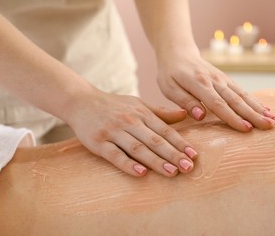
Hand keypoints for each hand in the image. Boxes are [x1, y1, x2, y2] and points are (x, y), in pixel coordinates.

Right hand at [66, 90, 196, 176]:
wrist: (81, 101)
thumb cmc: (114, 105)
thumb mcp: (138, 104)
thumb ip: (161, 112)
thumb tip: (185, 114)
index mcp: (141, 113)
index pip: (164, 130)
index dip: (180, 143)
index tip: (193, 155)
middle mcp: (129, 122)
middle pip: (154, 140)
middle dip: (172, 154)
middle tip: (188, 167)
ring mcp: (113, 132)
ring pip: (137, 148)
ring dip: (155, 161)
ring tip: (171, 172)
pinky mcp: (98, 142)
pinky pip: (115, 155)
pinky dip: (128, 164)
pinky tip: (141, 173)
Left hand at [156, 51, 274, 131]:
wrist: (178, 52)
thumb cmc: (170, 73)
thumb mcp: (169, 88)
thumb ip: (184, 101)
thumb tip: (201, 116)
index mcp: (199, 84)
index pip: (218, 104)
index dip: (232, 117)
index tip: (246, 129)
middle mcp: (215, 80)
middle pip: (236, 100)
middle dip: (253, 114)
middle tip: (268, 126)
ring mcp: (222, 79)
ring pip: (243, 95)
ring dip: (258, 108)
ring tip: (273, 120)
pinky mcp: (226, 80)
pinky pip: (242, 91)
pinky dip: (255, 101)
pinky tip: (265, 109)